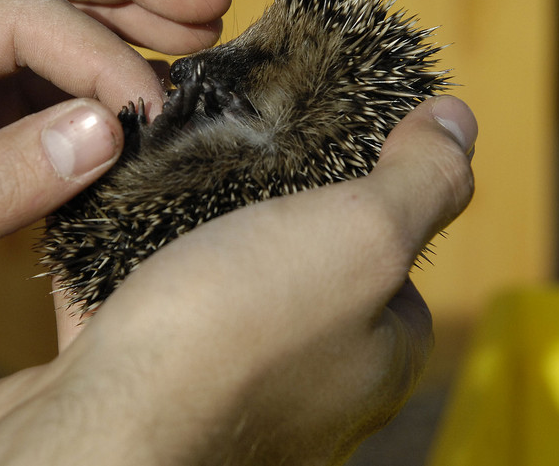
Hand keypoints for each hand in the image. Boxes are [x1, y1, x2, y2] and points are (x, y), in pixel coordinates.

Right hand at [0, 95, 476, 465]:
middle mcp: (305, 381)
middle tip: (231, 134)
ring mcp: (218, 385)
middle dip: (263, 198)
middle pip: (297, 263)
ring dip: (185, 222)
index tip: (322, 133)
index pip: (392, 257)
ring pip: (210, 280)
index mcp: (373, 354)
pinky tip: (103, 204)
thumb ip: (420, 183)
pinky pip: (134, 299)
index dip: (366, 189)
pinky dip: (120, 254)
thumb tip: (460, 122)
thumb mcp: (358, 238)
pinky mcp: (141, 378)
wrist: (99, 434)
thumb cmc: (235, 339)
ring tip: (163, 154)